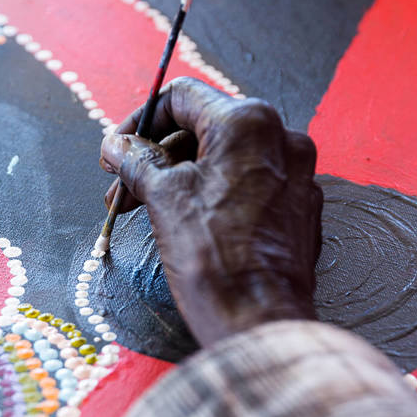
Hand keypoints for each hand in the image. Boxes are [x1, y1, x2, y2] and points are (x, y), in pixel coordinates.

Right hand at [100, 77, 321, 345]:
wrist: (259, 319)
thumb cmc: (213, 256)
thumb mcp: (162, 198)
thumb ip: (137, 161)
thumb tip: (117, 146)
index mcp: (248, 122)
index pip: (182, 98)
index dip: (139, 122)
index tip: (117, 151)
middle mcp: (281, 139)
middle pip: (204, 129)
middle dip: (157, 156)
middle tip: (122, 189)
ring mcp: (297, 176)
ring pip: (225, 161)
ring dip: (180, 178)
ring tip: (144, 210)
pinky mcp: (300, 210)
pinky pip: (249, 187)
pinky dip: (213, 197)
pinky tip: (185, 224)